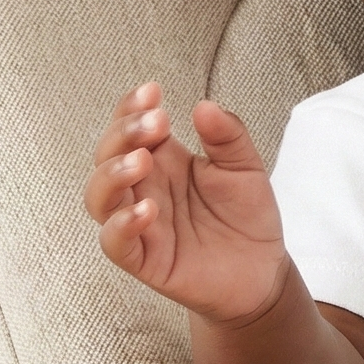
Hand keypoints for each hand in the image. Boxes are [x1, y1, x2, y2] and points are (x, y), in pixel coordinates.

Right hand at [83, 84, 286, 325]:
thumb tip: (204, 105)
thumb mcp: (246, 168)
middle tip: (156, 124)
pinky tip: (147, 211)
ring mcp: (140, 224)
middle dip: (124, 134)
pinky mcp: (144, 260)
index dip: (132, 108)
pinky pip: (115, 243)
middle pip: (108, 156)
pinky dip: (122, 225)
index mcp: (162, 160)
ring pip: (99, 197)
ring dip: (112, 175)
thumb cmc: (247, 216)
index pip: (130, 127)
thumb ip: (228, 137)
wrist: (263, 271)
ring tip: (141, 161)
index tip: (154, 92)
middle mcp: (144, 188)